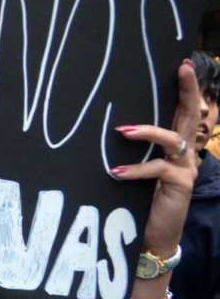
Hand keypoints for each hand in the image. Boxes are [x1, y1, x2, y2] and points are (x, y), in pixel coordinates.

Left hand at [113, 60, 199, 256]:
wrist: (155, 234)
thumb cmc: (142, 198)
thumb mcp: (137, 168)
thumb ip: (134, 149)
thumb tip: (109, 125)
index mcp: (174, 145)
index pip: (182, 110)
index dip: (186, 88)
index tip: (184, 63)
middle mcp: (184, 152)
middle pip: (190, 115)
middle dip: (188, 90)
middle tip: (183, 68)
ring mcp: (185, 168)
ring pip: (172, 139)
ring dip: (147, 132)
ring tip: (122, 130)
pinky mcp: (179, 184)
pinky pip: (158, 170)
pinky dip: (136, 170)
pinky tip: (117, 172)